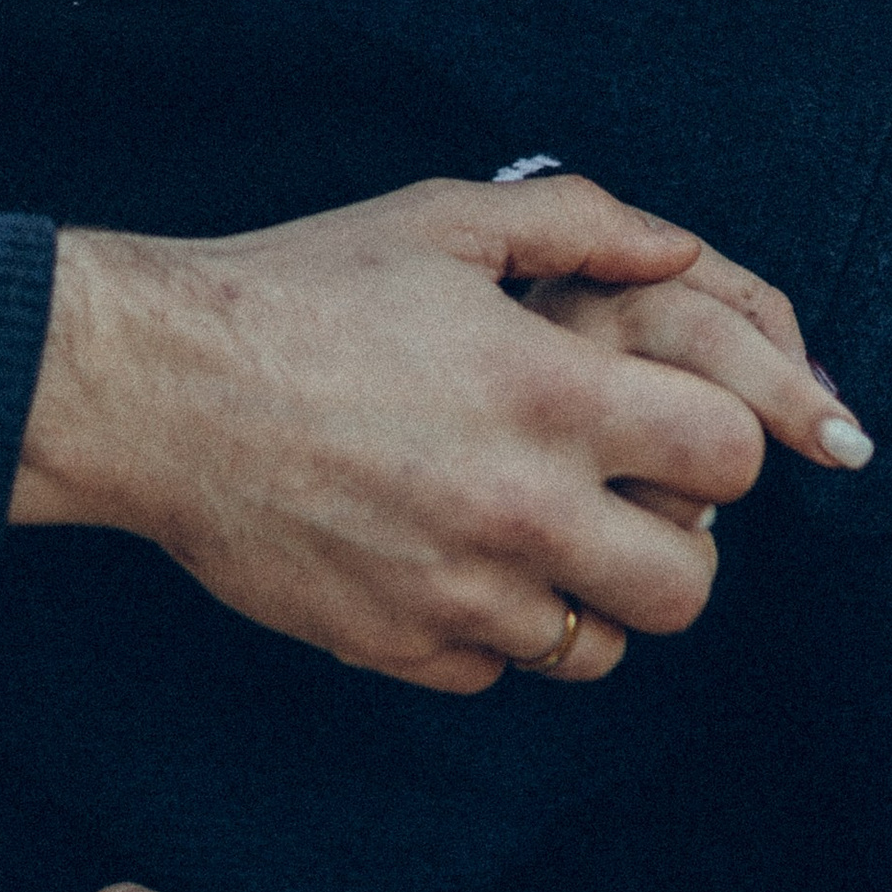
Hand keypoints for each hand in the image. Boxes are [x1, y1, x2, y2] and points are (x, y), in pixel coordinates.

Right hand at [14, 174, 867, 693]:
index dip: (722, 440)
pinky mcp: (397, 645)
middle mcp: (522, 508)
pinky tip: (453, 558)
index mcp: (552, 394)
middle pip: (692, 583)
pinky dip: (495, 628)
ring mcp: (460, 591)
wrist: (157, 386)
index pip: (733, 458)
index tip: (674, 426)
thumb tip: (681, 253)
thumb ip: (582, 224)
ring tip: (541, 534)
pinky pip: (500, 670)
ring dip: (591, 596)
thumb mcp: (444, 222)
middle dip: (678, 541)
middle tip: (625, 498)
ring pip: (604, 648)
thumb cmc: (299, 287)